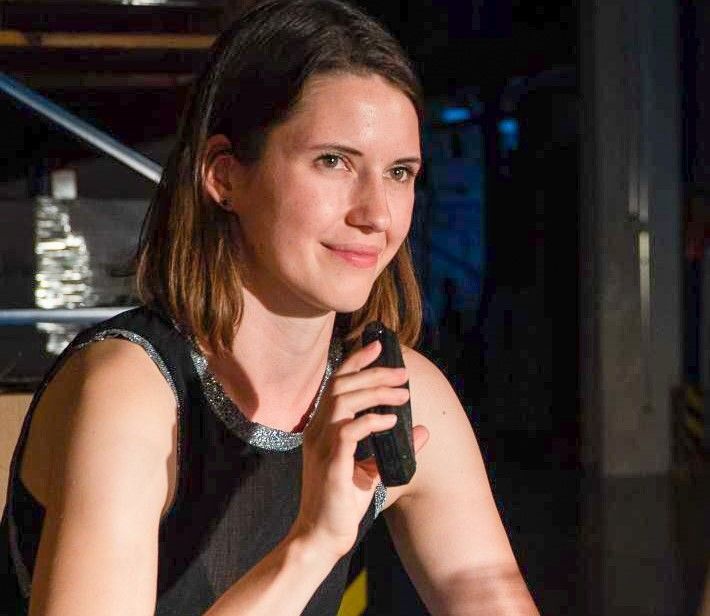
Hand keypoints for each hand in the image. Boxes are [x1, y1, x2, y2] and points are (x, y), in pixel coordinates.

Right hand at [291, 340, 428, 561]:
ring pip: (344, 401)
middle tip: (402, 373)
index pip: (337, 383)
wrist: (323, 536)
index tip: (378, 347)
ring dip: (376, 392)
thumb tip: (423, 429)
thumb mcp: (373, 469)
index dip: (356, 361)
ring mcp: (321, 445)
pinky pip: (349, 430)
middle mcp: (318, 430)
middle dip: (374, 373)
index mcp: (323, 427)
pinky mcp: (331, 463)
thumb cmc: (344, 501)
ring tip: (403, 394)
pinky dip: (372, 421)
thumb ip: (394, 447)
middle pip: (342, 385)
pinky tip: (392, 422)